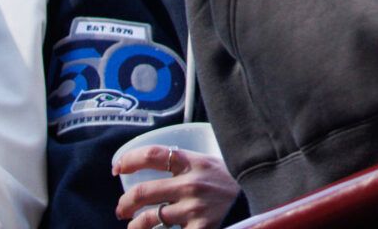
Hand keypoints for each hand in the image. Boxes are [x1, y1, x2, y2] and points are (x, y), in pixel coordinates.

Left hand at [112, 145, 240, 228]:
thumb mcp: (211, 163)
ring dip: (135, 226)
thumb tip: (155, 161)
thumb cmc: (232, 182)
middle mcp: (191, 184)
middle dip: (125, 204)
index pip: (153, 155)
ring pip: (150, 219)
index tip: (117, 168)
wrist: (260, 199)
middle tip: (121, 210)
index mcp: (193, 163)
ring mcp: (194, 209)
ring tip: (133, 227)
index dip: (130, 160)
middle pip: (144, 192)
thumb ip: (186, 163)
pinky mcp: (200, 228)